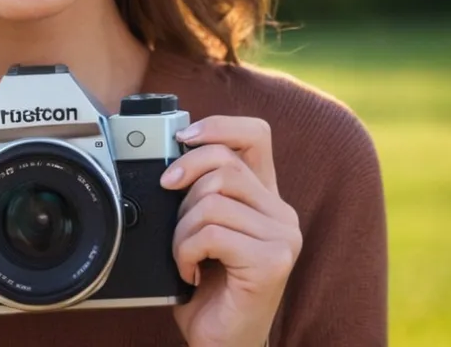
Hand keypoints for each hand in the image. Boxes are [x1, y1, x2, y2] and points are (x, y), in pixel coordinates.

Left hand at [161, 116, 302, 346]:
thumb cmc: (208, 288)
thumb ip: (200, 195)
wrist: (221, 341)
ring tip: (185, 257)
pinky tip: (192, 273)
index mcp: (265, 197)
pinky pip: (211, 233)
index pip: (255, 135)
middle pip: (223, 165)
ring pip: (212, 199)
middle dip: (183, 189)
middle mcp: (281, 212)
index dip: (217, 126)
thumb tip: (168, 160)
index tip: (181, 139)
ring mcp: (282, 236)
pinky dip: (186, 252)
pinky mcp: (272, 261)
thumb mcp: (202, 230)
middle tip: (174, 224)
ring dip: (181, 230)